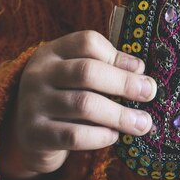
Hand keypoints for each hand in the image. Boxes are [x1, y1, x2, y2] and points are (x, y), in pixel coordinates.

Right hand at [0, 30, 156, 179]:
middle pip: (87, 71)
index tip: (141, 70)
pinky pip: (74, 135)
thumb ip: (106, 68)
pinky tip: (113, 136)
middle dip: (124, 83)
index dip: (117, 55)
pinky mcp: (34, 135)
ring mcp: (33, 104)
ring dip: (119, 115)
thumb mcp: (79, 77)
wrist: (30, 136)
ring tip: (142, 123)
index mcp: (53, 52)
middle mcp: (38, 74)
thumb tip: (140, 71)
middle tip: (149, 94)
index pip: (87, 43)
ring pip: (83, 105)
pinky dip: (100, 136)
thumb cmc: (66, 99)